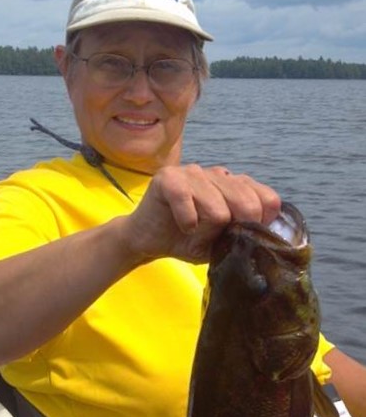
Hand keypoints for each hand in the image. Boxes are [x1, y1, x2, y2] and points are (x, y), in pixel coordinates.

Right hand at [122, 164, 280, 262]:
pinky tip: (182, 226)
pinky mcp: (169, 178)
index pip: (268, 200)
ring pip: (218, 210)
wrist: (147, 239)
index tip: (242, 237)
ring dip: (205, 231)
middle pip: (248, 205)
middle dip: (234, 231)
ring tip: (192, 231)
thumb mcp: (222, 244)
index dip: (260, 224)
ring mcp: (194, 172)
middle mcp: (218, 174)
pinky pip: (188, 201)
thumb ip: (243, 237)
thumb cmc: (186, 239)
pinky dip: (186, 222)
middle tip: (214, 239)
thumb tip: (263, 242)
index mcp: (236, 186)